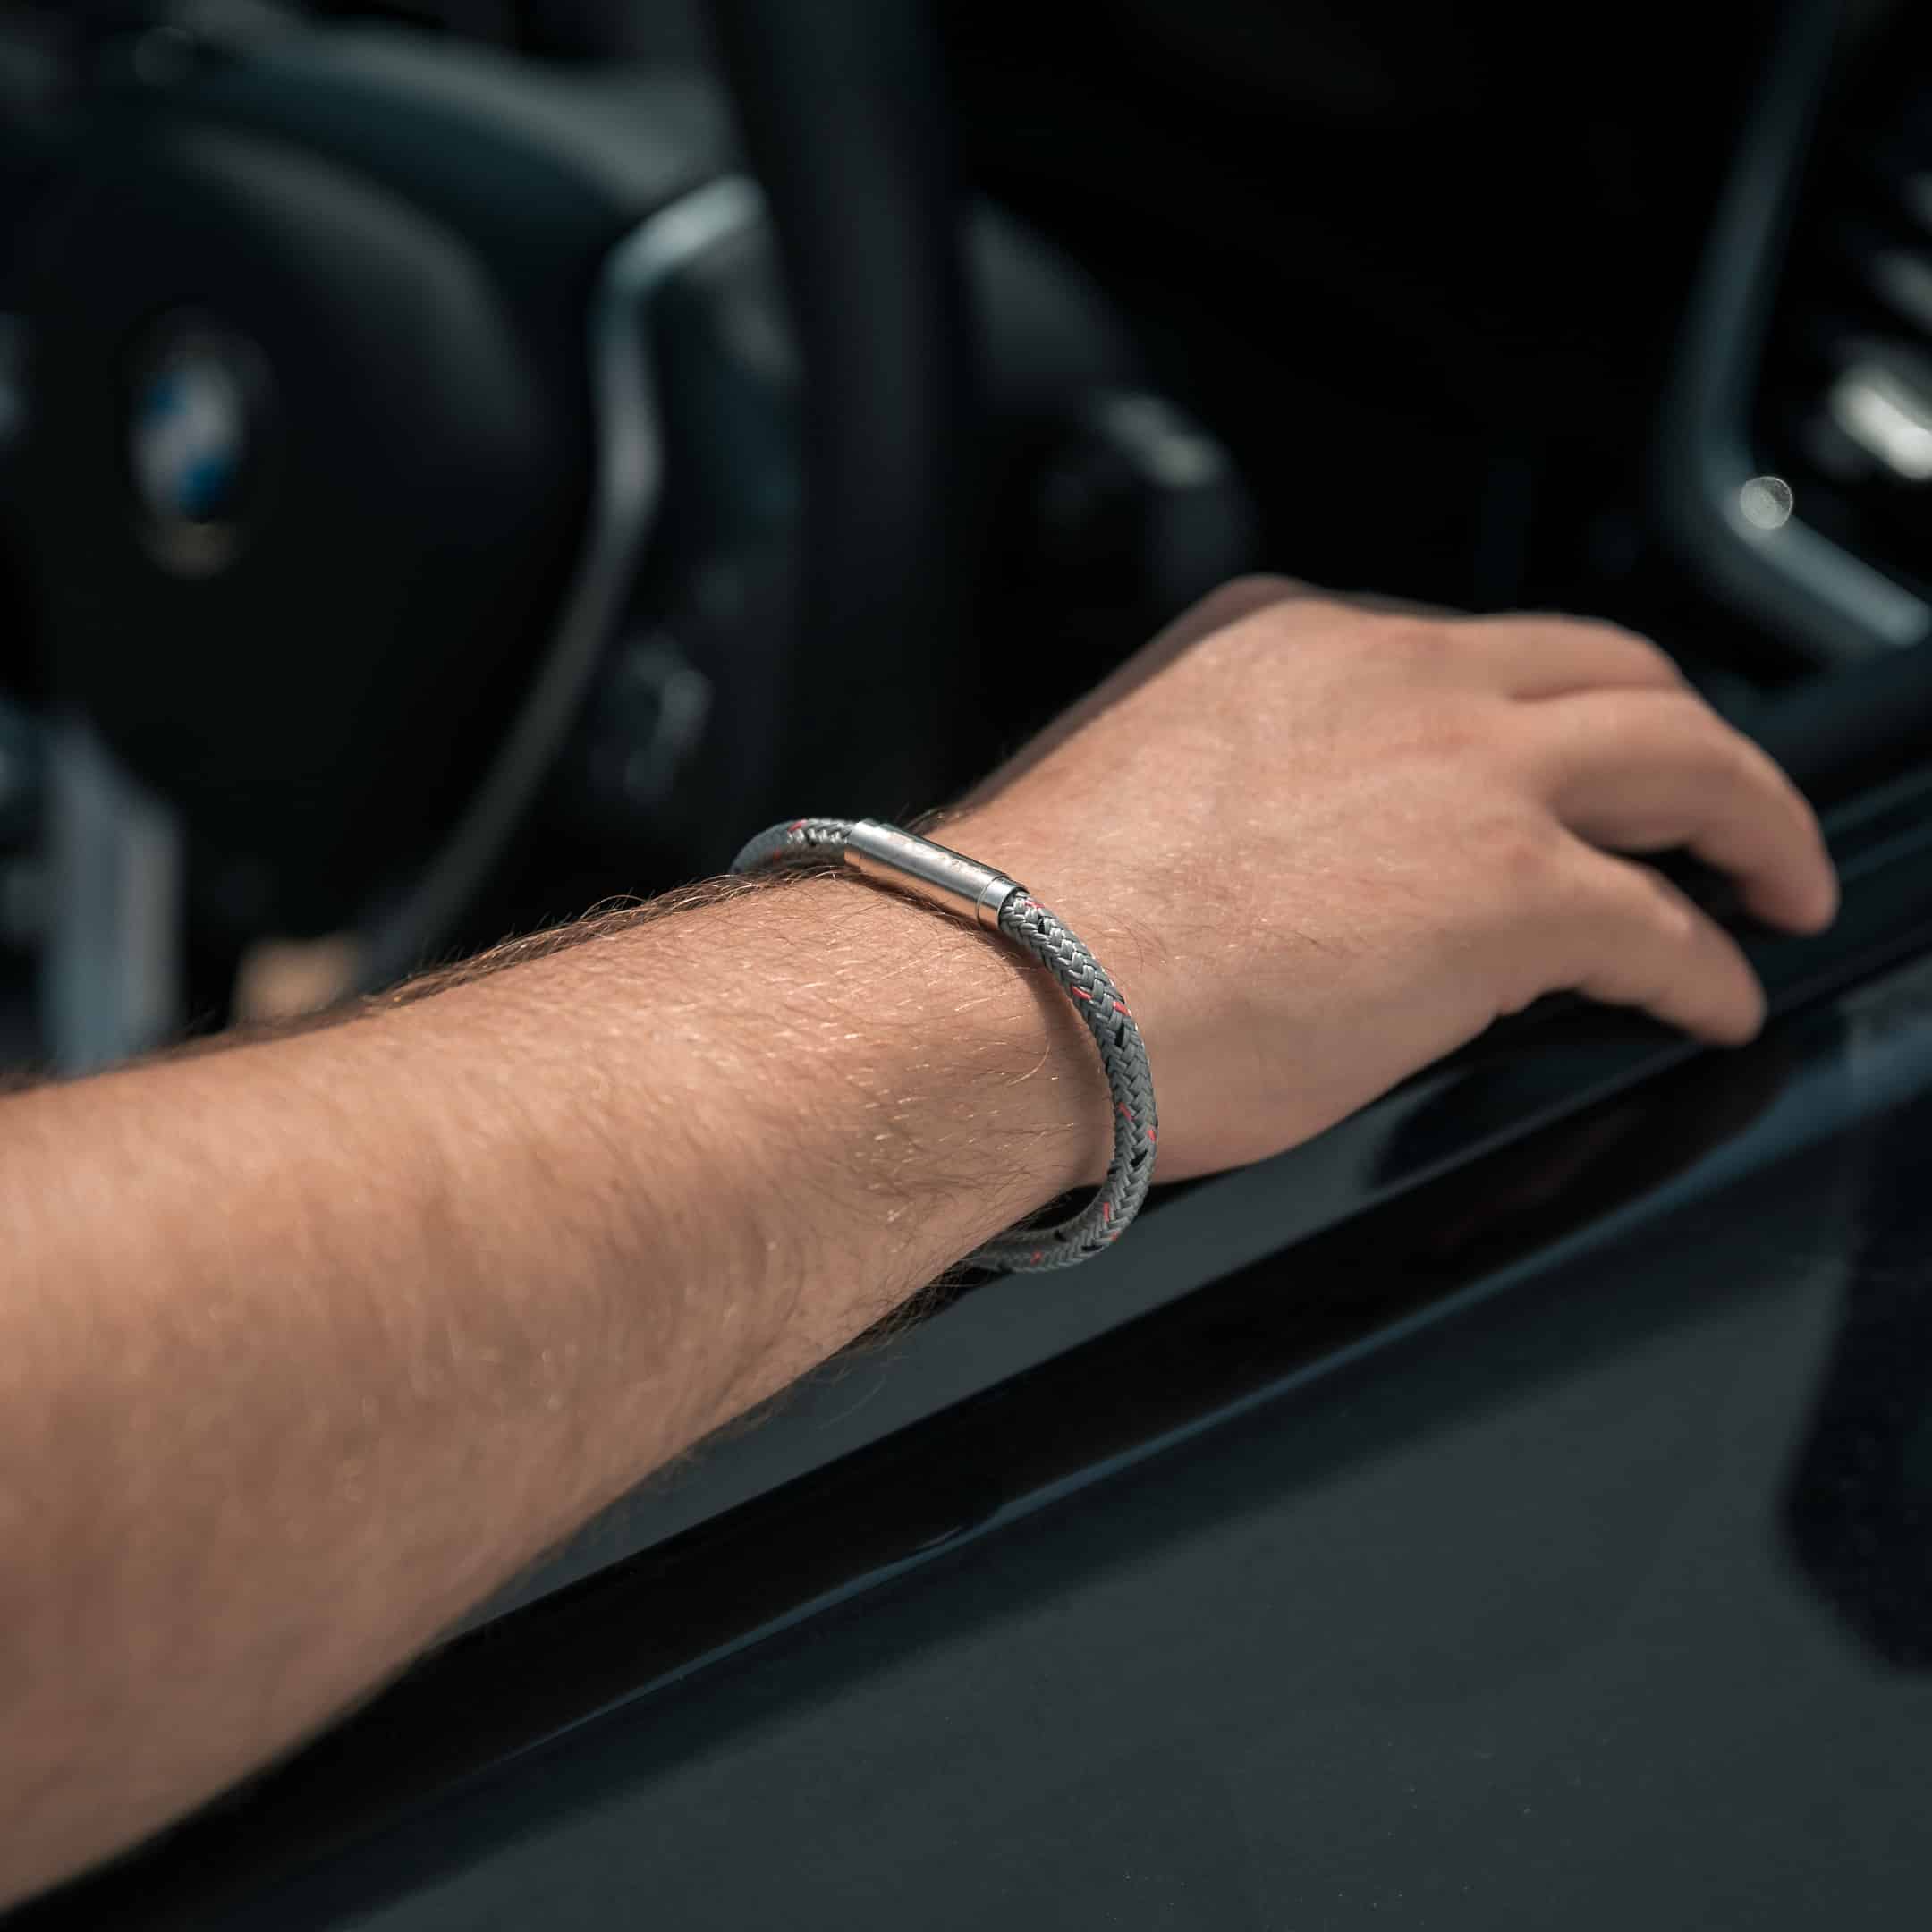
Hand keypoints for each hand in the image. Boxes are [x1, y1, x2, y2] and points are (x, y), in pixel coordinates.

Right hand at [952, 577, 1837, 1182]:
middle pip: (1607, 671)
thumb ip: (1234, 784)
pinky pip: (1665, 924)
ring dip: (1750, 821)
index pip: (1459, 655)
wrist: (1004, 986)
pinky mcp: (1512, 888)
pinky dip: (1708, 965)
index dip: (1528, 715)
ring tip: (1772, 881)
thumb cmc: (1026, 924)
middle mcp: (1389, 671)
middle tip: (1712, 804)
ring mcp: (1463, 770)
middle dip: (1680, 736)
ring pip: (1683, 756)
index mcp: (1283, 637)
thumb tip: (1271, 858)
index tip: (1549, 767)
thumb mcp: (1138, 786)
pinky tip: (1713, 1000)